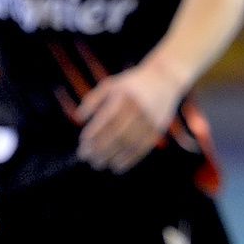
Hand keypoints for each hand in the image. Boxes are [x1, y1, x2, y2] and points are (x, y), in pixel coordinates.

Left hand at [75, 59, 185, 173]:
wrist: (166, 78)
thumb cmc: (132, 83)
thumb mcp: (112, 84)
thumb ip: (93, 99)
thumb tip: (78, 118)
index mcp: (125, 96)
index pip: (107, 119)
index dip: (94, 133)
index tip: (83, 144)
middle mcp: (139, 108)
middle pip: (117, 134)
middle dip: (101, 148)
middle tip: (88, 158)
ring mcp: (151, 119)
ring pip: (130, 143)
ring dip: (112, 156)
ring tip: (99, 164)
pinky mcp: (159, 128)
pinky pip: (143, 148)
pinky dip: (129, 159)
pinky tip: (117, 166)